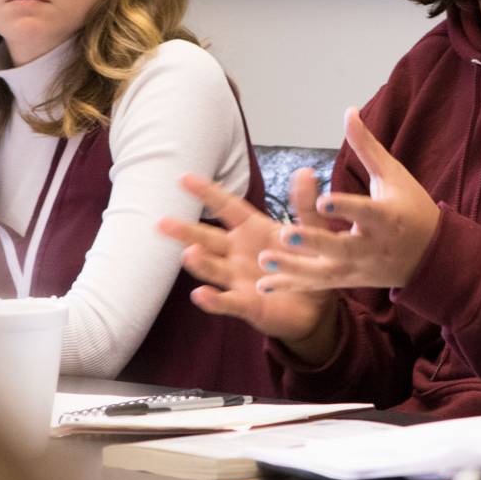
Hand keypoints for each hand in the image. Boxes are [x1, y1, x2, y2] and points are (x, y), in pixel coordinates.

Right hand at [157, 168, 336, 357]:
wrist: (317, 307)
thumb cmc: (309, 263)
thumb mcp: (312, 233)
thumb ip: (306, 206)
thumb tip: (305, 172)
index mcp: (253, 230)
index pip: (227, 208)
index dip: (208, 193)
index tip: (184, 178)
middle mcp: (238, 253)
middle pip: (209, 239)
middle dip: (187, 231)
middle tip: (163, 222)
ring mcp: (239, 279)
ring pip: (214, 268)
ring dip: (201, 262)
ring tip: (188, 254)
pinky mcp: (247, 305)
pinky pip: (228, 302)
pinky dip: (214, 300)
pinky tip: (201, 294)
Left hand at [254, 108, 441, 292]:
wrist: (431, 257)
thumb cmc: (412, 209)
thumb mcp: (393, 176)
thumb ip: (366, 147)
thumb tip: (348, 111)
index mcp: (386, 218)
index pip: (364, 212)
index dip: (344, 207)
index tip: (322, 201)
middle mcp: (372, 246)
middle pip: (341, 248)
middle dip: (315, 243)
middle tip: (287, 235)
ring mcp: (359, 268)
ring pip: (325, 273)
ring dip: (294, 269)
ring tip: (264, 260)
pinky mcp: (349, 282)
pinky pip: (317, 286)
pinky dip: (291, 286)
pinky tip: (263, 286)